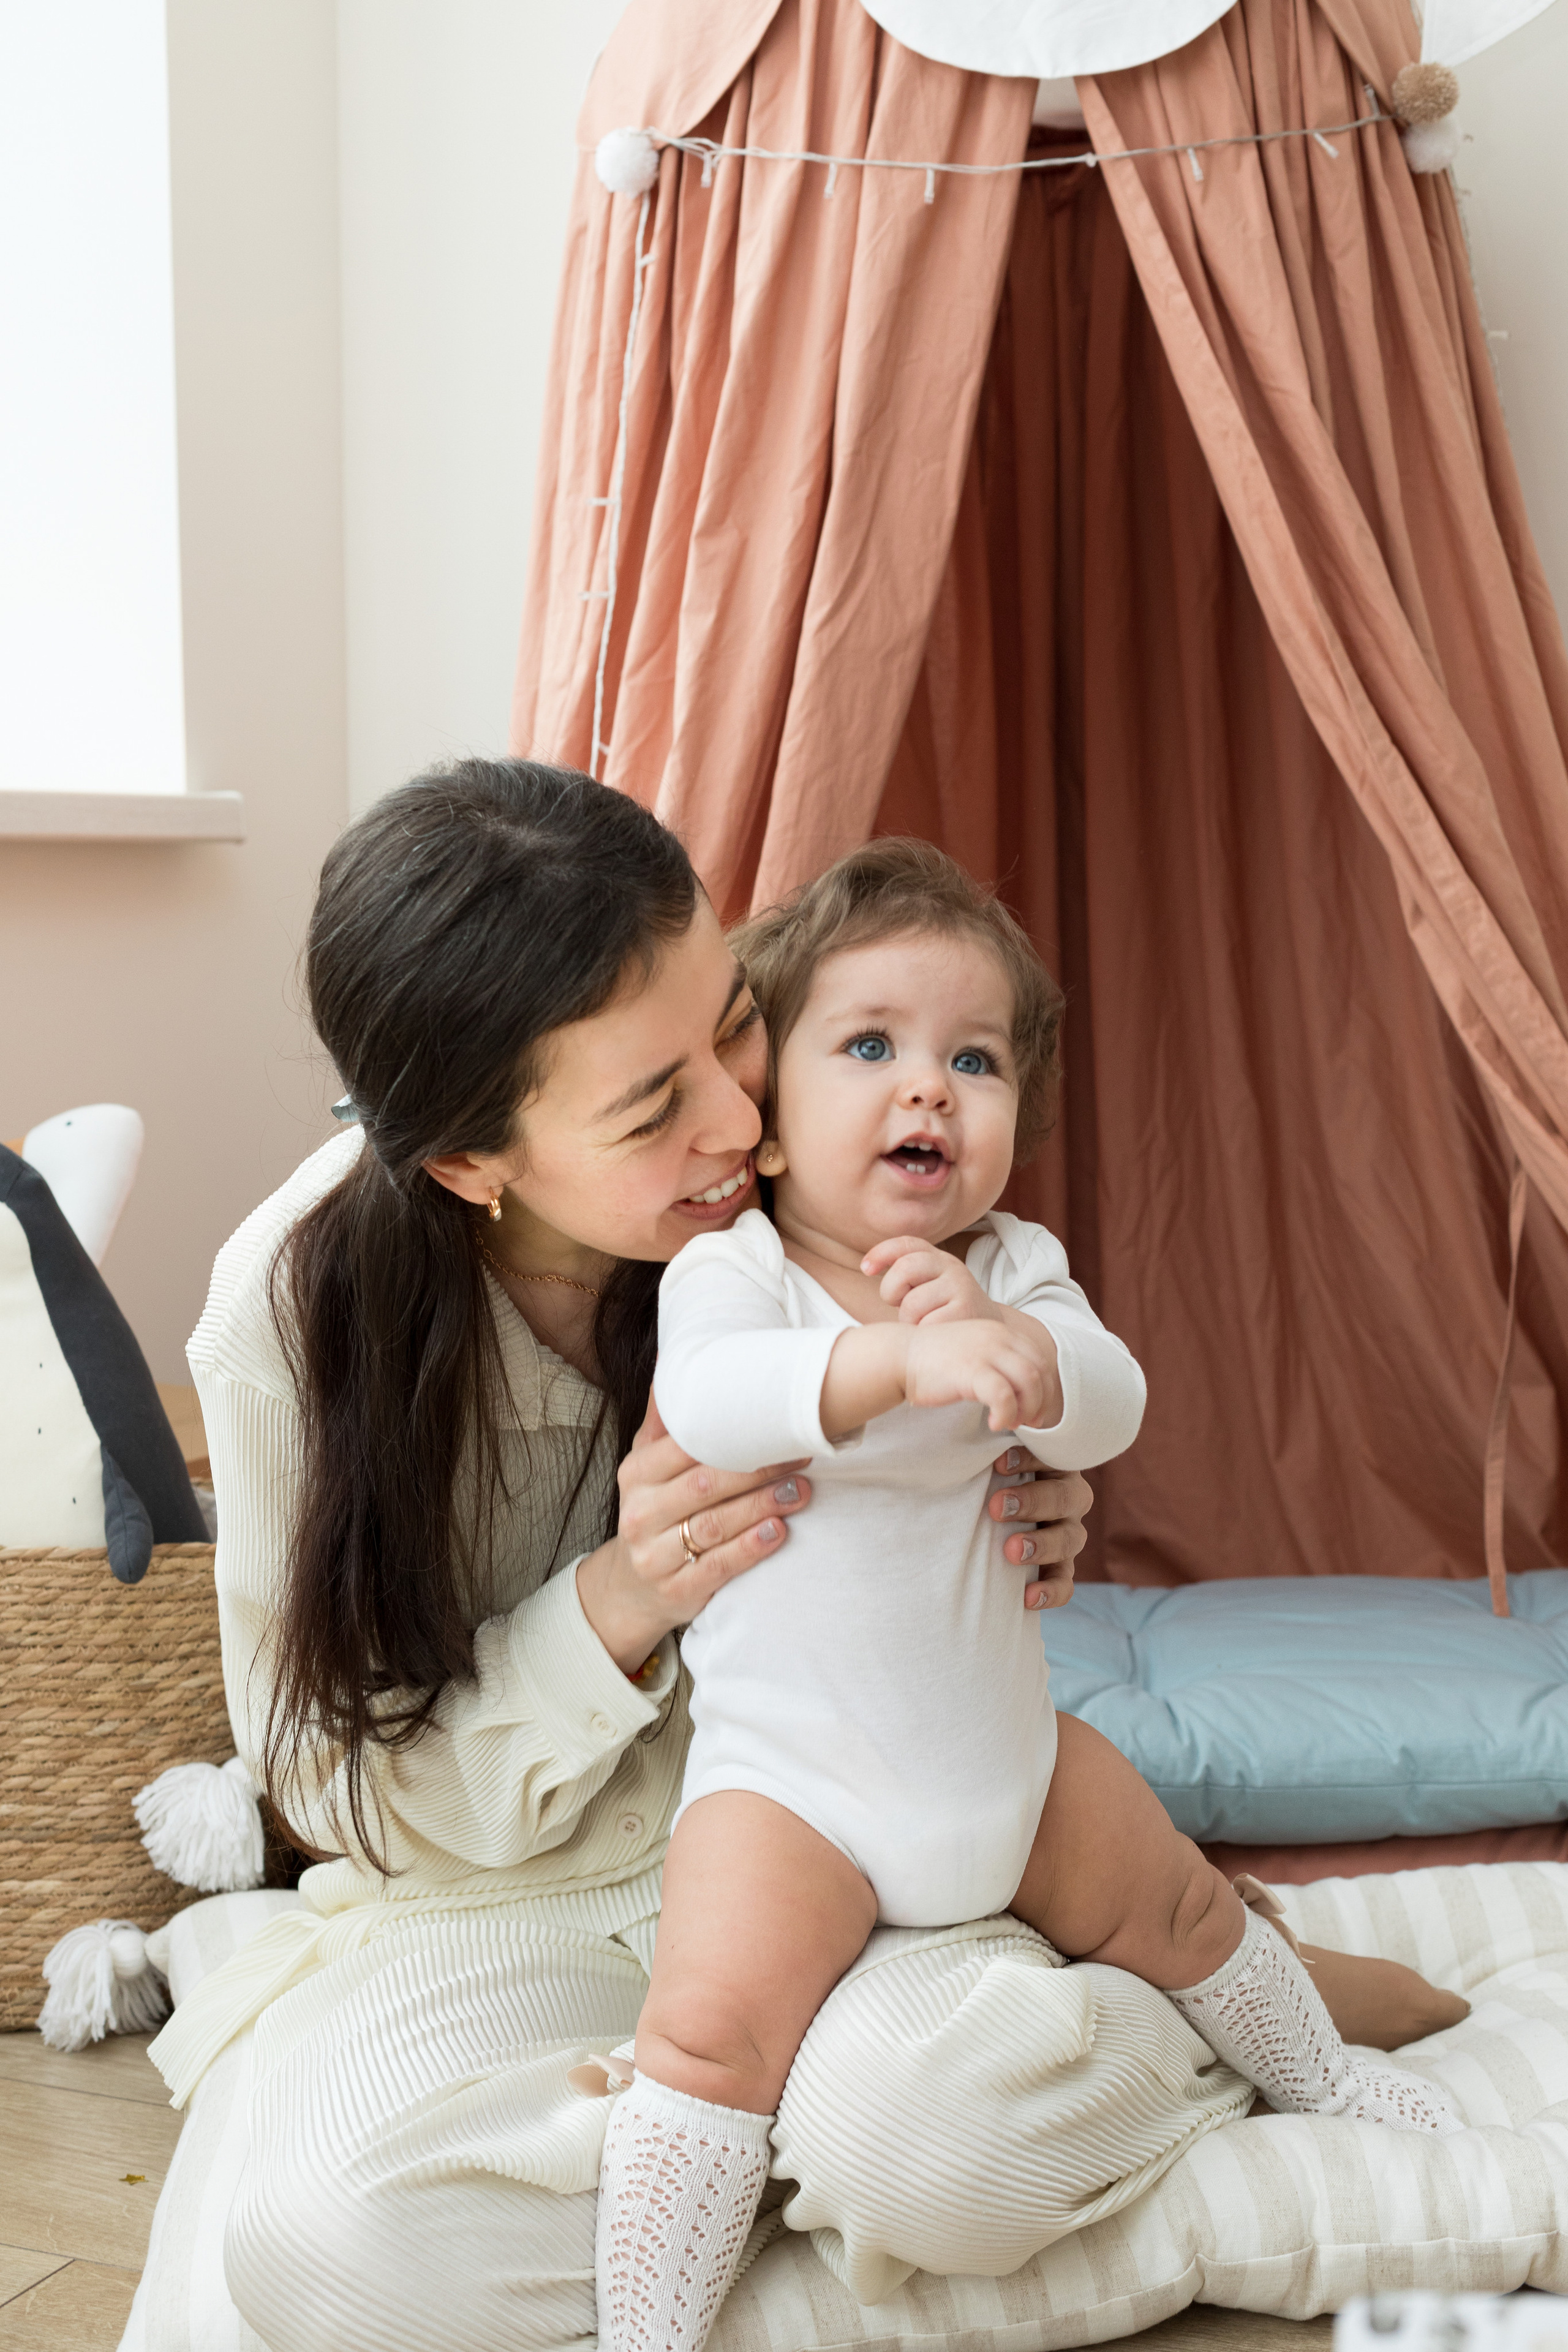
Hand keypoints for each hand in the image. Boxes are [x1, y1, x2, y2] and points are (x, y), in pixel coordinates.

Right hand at [576, 1400, 810, 1671]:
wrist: (630, 1586)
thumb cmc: (653, 1511)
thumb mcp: (647, 1465)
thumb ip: (664, 1422)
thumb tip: (673, 1359)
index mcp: (636, 1475)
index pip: (685, 1449)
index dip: (734, 1435)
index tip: (777, 1422)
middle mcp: (640, 1513)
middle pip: (705, 1485)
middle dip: (758, 1469)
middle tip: (803, 1455)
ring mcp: (655, 1555)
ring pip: (714, 1525)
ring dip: (762, 1506)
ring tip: (801, 1490)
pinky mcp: (677, 1590)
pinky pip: (718, 1566)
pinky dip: (750, 1548)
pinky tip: (779, 1532)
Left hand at [861, 1235, 998, 1324]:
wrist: (986, 1336)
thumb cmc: (943, 1313)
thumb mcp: (926, 1288)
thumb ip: (905, 1275)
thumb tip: (866, 1266)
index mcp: (938, 1259)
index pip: (907, 1244)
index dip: (881, 1253)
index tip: (865, 1269)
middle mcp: (952, 1266)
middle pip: (905, 1268)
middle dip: (891, 1291)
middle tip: (898, 1305)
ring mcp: (961, 1287)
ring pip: (912, 1303)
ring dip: (908, 1320)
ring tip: (922, 1322)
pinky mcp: (966, 1311)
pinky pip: (926, 1323)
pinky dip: (923, 1333)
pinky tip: (935, 1333)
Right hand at [904, 1319, 1057, 1432]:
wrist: (900, 1356)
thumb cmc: (935, 1360)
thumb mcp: (974, 1351)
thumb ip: (998, 1362)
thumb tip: (1022, 1392)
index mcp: (1001, 1331)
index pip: (1040, 1359)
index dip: (1045, 1388)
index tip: (1035, 1409)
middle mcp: (998, 1337)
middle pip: (1039, 1371)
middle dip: (1040, 1401)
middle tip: (1030, 1422)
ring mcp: (985, 1352)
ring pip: (1028, 1382)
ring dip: (1025, 1409)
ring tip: (1009, 1423)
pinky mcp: (971, 1370)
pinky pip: (1003, 1396)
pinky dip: (1005, 1414)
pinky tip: (993, 1424)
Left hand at [989, 1448, 1089, 1610]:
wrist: (974, 1515)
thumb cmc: (978, 1475)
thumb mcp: (981, 1454)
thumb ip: (983, 1437)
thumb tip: (969, 1403)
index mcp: (1051, 1463)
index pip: (1054, 1457)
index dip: (1030, 1459)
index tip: (997, 1462)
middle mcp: (1066, 1496)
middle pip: (1068, 1497)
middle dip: (1033, 1501)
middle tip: (995, 1506)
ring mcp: (1066, 1532)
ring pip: (1071, 1538)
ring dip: (1041, 1544)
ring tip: (1010, 1549)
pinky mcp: (1059, 1568)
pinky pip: (1066, 1582)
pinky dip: (1050, 1590)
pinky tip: (1027, 1597)